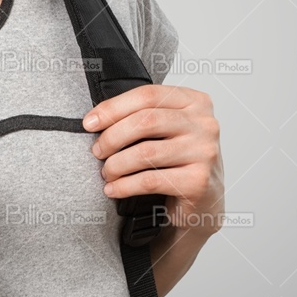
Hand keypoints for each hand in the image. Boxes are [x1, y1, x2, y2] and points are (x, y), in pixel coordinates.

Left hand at [84, 84, 224, 235]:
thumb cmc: (180, 161)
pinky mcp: (198, 181)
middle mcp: (204, 124)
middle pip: (146, 121)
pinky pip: (150, 180)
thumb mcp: (170, 130)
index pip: (148, 95)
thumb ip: (145, 116)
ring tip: (107, 172)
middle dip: (112, 136)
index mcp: (195, 102)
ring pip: (146, 153)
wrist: (205, 201)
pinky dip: (125, 186)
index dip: (113, 107)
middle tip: (98, 150)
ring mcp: (204, 152)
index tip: (91, 122)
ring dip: (116, 164)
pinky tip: (114, 188)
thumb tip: (99, 118)